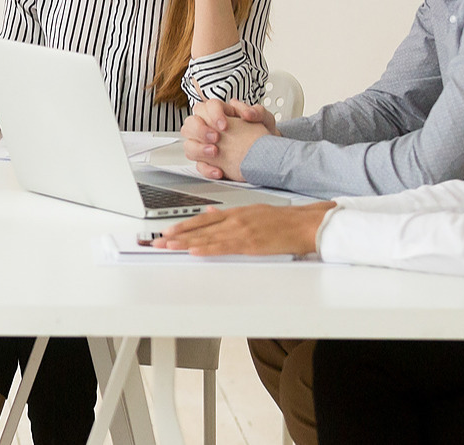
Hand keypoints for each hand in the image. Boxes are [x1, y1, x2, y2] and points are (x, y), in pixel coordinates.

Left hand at [150, 202, 334, 256]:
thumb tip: (210, 213)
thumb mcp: (253, 211)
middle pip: (200, 229)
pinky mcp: (250, 243)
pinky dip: (207, 249)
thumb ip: (229, 214)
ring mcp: (241, 231)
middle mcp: (235, 219)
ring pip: (207, 238)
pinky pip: (224, 247)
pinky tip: (194, 251)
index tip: (167, 231)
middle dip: (177, 236)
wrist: (304, 224)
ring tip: (168, 247)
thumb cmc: (284, 220)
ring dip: (185, 243)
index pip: (202, 220)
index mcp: (235, 212)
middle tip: (158, 241)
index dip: (183, 226)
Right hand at [181, 99, 275, 180]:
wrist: (267, 153)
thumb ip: (257, 111)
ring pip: (189, 144)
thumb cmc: (263, 132)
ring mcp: (206, 145)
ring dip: (199, 149)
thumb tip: (247, 113)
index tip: (224, 125)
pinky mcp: (209, 162)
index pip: (206, 106)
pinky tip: (219, 171)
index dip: (213, 114)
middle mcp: (209, 127)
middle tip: (216, 138)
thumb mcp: (264, 119)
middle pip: (190, 123)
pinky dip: (207, 169)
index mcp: (220, 113)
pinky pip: (199, 165)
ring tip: (215, 152)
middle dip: (200, 130)